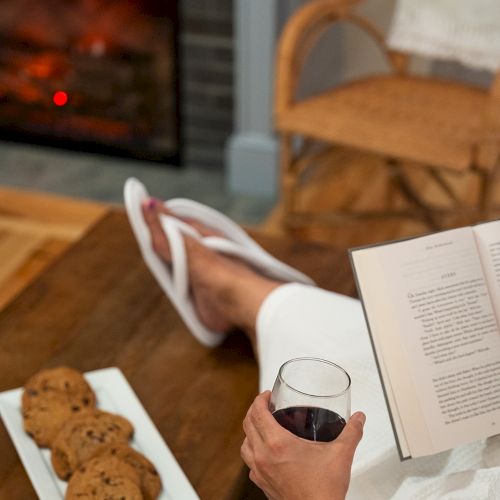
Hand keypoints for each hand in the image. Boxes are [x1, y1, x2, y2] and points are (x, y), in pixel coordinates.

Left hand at [241, 391, 364, 499]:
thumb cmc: (324, 491)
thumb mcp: (341, 454)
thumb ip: (351, 432)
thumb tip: (358, 418)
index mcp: (278, 444)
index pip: (258, 412)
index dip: (260, 399)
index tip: (267, 395)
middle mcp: (263, 456)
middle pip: (248, 425)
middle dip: (254, 410)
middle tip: (265, 405)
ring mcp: (260, 472)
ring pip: (245, 445)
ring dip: (251, 431)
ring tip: (262, 425)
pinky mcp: (262, 485)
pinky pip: (249, 464)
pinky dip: (253, 452)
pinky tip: (265, 452)